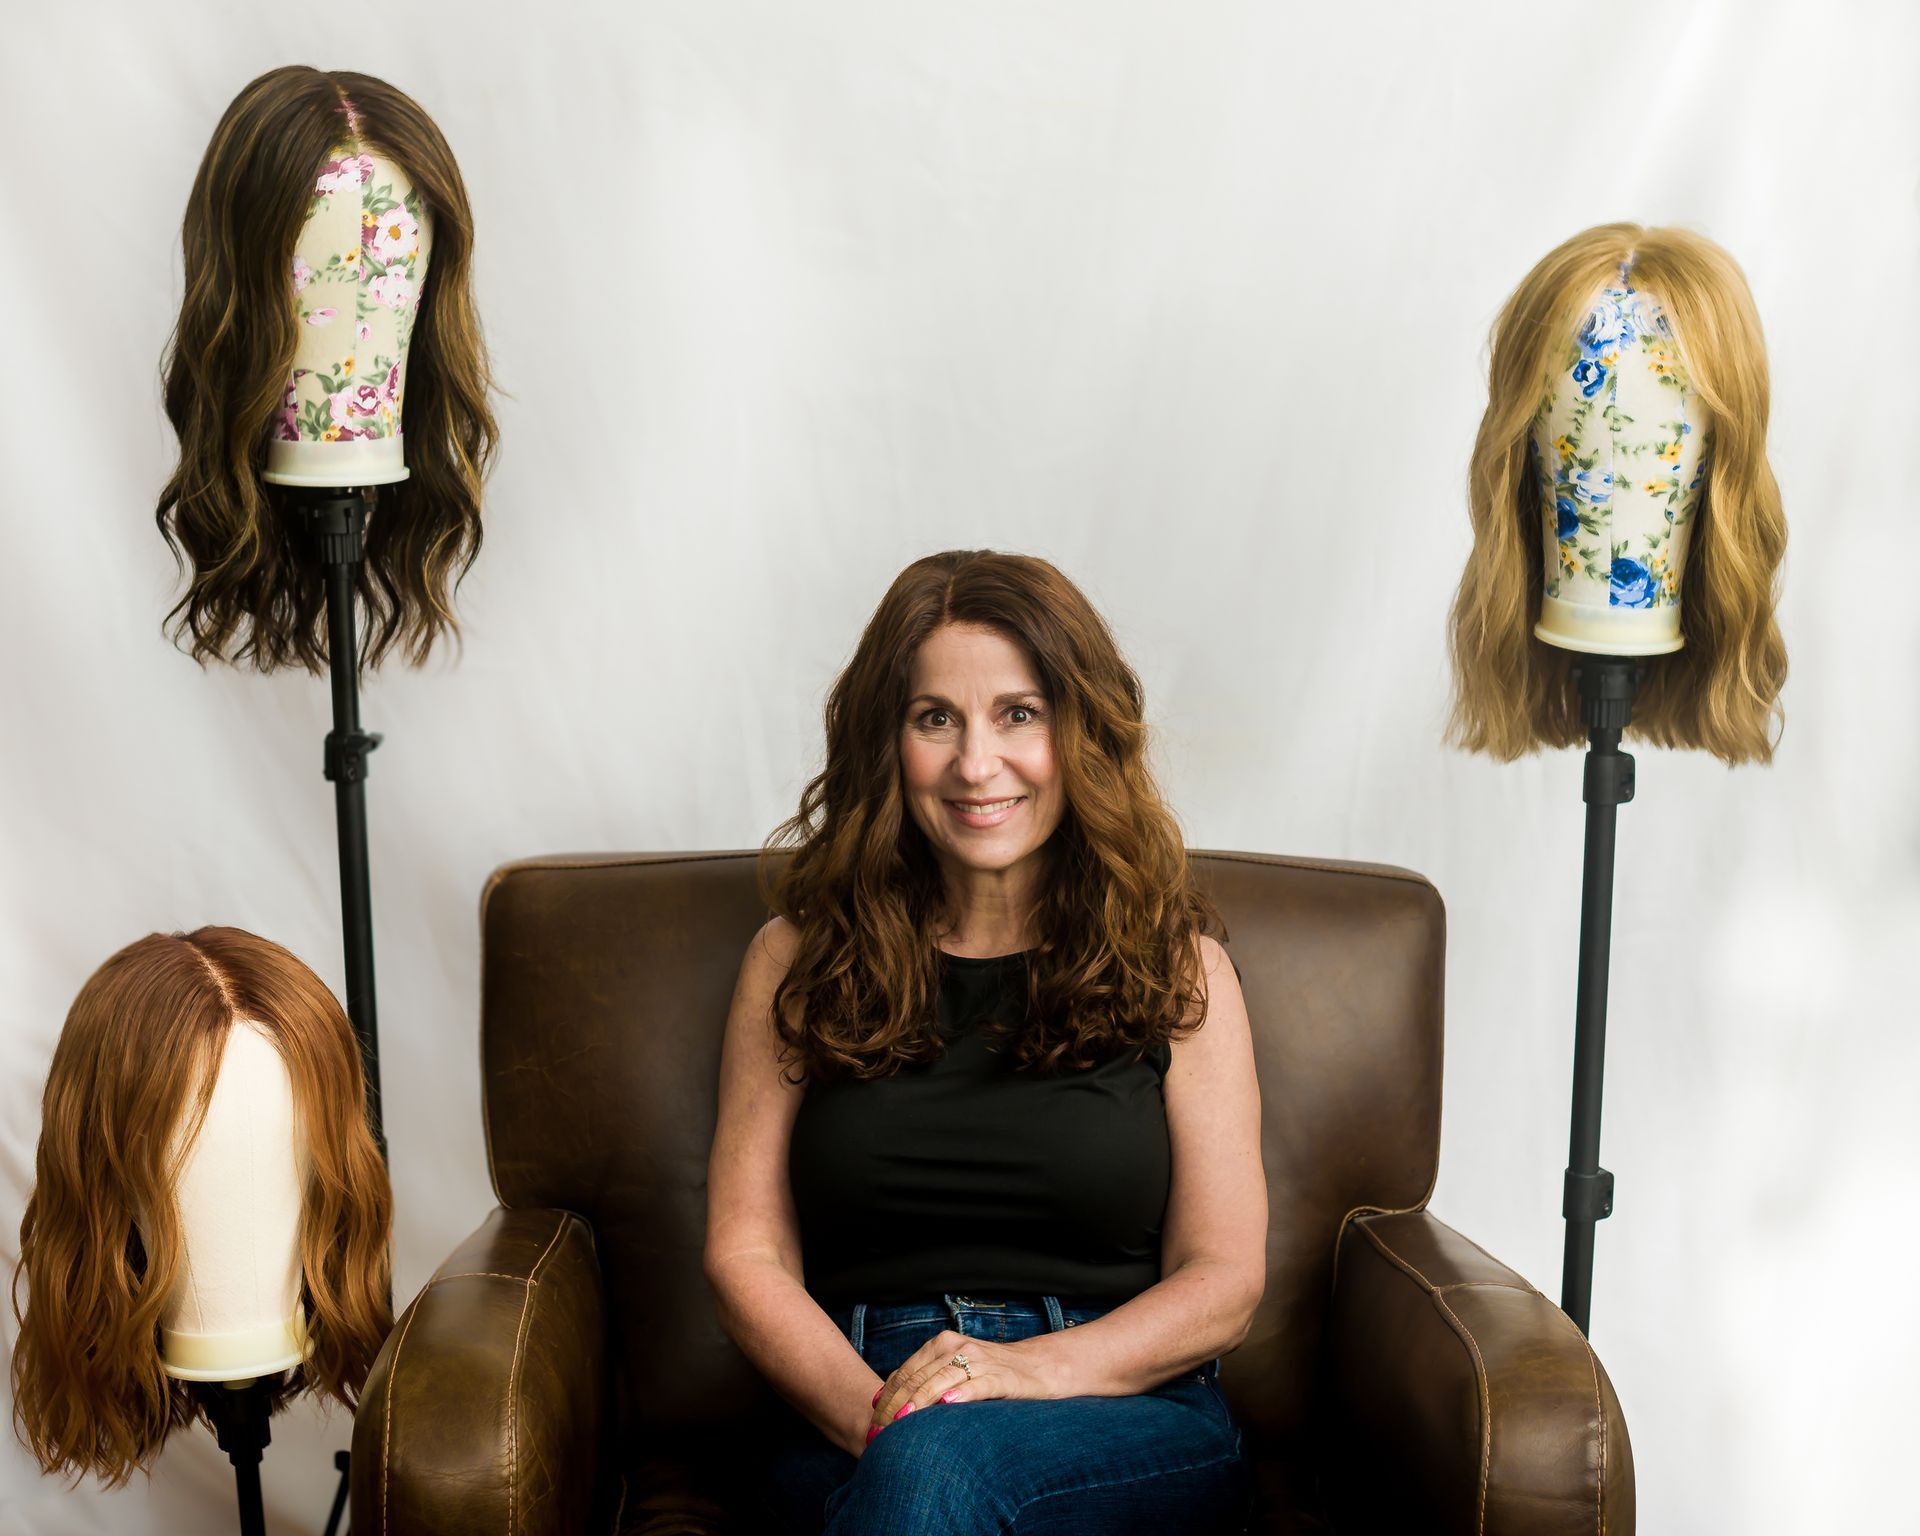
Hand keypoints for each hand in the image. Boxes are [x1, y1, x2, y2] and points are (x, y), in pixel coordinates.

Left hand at [863, 1329, 1055, 1446]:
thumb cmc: (989, 1373)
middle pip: (917, 1379)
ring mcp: (979, 1360)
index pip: (905, 1373)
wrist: (1036, 1367)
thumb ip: (922, 1378)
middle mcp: (957, 1347)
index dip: (885, 1399)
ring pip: (940, 1381)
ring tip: (900, 1423)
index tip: (872, 1424)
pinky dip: (961, 1394)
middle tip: (879, 1433)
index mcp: (941, 1344)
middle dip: (895, 1408)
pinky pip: (977, 1385)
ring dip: (918, 1403)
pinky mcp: (1001, 1377)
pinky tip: (947, 1404)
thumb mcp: (953, 1368)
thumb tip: (881, 1398)